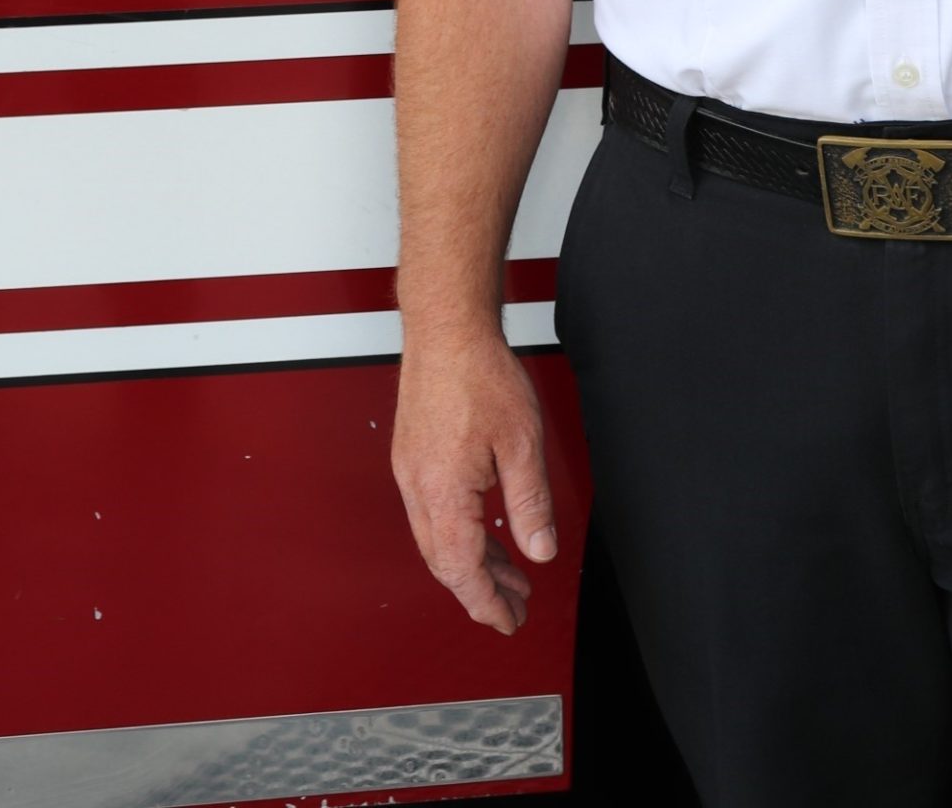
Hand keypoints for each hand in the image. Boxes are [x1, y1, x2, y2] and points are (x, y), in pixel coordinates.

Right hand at [392, 328, 558, 633]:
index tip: (507, 621)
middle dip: (481, 590)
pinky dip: (460, 533)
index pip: (462, 571)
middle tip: (513, 607)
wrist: (446, 329)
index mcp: (442, 493)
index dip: (487, 603)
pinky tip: (485, 531)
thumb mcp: (522, 443)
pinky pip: (432, 513)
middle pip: (445, 562)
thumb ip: (530, 504)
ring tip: (508, 574)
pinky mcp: (413, 456)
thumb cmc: (479, 373)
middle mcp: (418, 488)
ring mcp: (411, 472)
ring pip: (437, 539)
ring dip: (472, 562)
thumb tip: (539, 551)